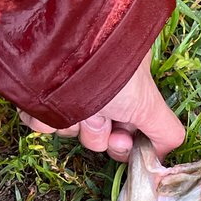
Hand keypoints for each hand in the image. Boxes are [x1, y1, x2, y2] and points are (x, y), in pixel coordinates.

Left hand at [19, 51, 185, 161]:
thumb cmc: (110, 71)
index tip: (119, 138)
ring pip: (69, 130)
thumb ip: (166, 131)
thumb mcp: (149, 103)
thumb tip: (164, 154)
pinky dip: (43, 120)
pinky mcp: (34, 91)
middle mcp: (95, 88)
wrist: (62, 45)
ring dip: (71, 125)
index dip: (122, 142)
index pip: (123, 131)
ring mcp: (65, 89)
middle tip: (96, 118)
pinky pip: (39, 122)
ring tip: (71, 104)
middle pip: (97, 134)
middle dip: (96, 132)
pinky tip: (48, 107)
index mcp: (123, 89)